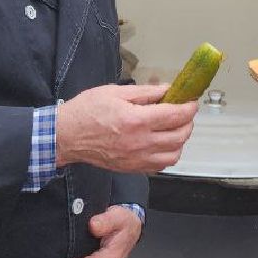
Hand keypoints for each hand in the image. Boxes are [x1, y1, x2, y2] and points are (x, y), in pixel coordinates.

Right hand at [55, 83, 196, 172]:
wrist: (66, 136)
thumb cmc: (86, 112)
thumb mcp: (115, 92)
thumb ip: (146, 92)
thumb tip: (167, 90)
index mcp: (136, 121)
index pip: (175, 116)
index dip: (189, 108)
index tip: (191, 102)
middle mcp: (140, 143)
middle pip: (179, 136)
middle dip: (188, 123)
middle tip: (184, 113)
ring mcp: (137, 159)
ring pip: (174, 154)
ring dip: (180, 141)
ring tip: (175, 128)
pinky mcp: (132, 168)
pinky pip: (160, 165)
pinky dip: (168, 154)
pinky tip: (163, 143)